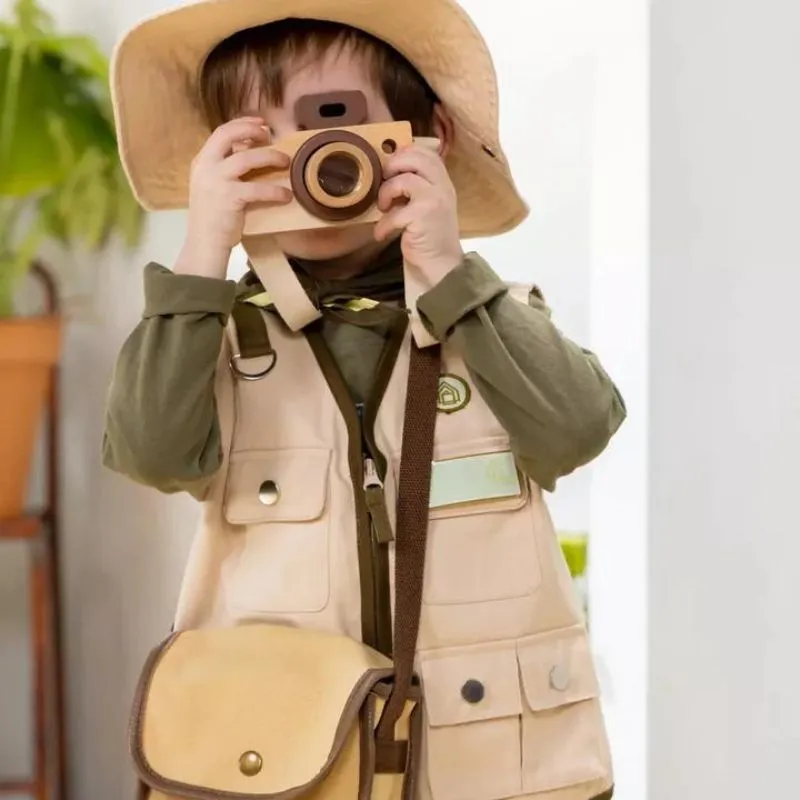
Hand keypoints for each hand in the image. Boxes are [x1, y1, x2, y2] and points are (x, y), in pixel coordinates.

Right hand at [175, 118, 291, 278]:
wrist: (205, 243)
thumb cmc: (213, 217)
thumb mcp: (214, 186)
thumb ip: (226, 168)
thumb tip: (250, 151)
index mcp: (202, 162)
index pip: (221, 133)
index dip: (242, 124)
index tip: (260, 124)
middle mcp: (206, 167)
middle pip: (228, 135)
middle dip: (251, 130)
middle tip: (270, 135)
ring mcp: (216, 181)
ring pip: (246, 158)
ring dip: (270, 156)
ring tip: (286, 161)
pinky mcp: (229, 197)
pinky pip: (257, 188)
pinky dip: (275, 191)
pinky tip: (286, 195)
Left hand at [374, 144, 463, 286]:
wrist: (441, 265)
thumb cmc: (430, 236)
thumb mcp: (428, 205)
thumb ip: (417, 188)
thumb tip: (389, 172)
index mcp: (443, 182)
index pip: (426, 153)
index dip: (404, 153)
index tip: (391, 169)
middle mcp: (442, 187)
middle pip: (416, 158)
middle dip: (393, 165)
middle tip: (384, 181)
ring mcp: (434, 200)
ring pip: (404, 180)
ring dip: (386, 192)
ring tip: (383, 208)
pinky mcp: (423, 216)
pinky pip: (395, 212)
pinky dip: (384, 224)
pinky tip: (382, 233)